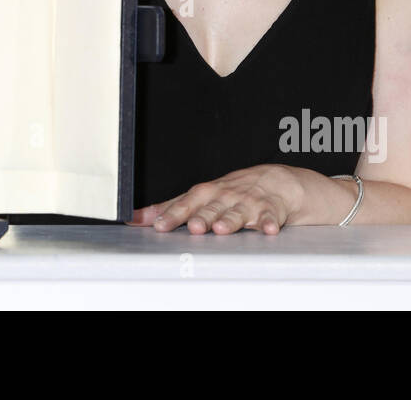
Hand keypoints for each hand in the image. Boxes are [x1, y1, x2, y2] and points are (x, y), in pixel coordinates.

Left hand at [128, 164, 302, 234]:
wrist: (275, 181)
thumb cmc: (232, 191)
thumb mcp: (201, 197)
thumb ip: (169, 208)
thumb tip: (134, 218)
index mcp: (207, 193)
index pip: (186, 203)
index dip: (172, 214)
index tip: (159, 225)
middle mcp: (225, 196)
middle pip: (211, 208)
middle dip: (202, 217)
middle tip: (193, 227)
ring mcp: (248, 203)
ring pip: (237, 212)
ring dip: (229, 220)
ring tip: (221, 228)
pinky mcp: (270, 210)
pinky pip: (270, 217)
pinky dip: (269, 223)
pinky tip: (268, 229)